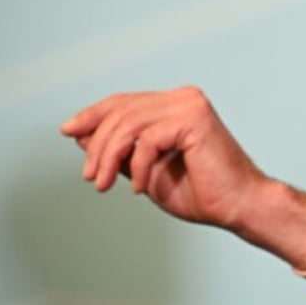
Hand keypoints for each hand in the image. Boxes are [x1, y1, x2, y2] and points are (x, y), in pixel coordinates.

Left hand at [60, 86, 305, 265]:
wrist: (237, 206)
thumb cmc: (201, 192)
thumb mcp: (145, 170)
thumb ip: (120, 151)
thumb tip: (81, 134)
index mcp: (177, 105)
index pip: (124, 101)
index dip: (93, 114)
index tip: (68, 131)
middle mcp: (184, 98)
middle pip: (121, 110)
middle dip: (97, 144)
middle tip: (90, 177)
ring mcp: (190, 105)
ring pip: (128, 123)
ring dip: (107, 157)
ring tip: (102, 184)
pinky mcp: (194, 120)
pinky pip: (146, 140)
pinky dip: (136, 167)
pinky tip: (139, 187)